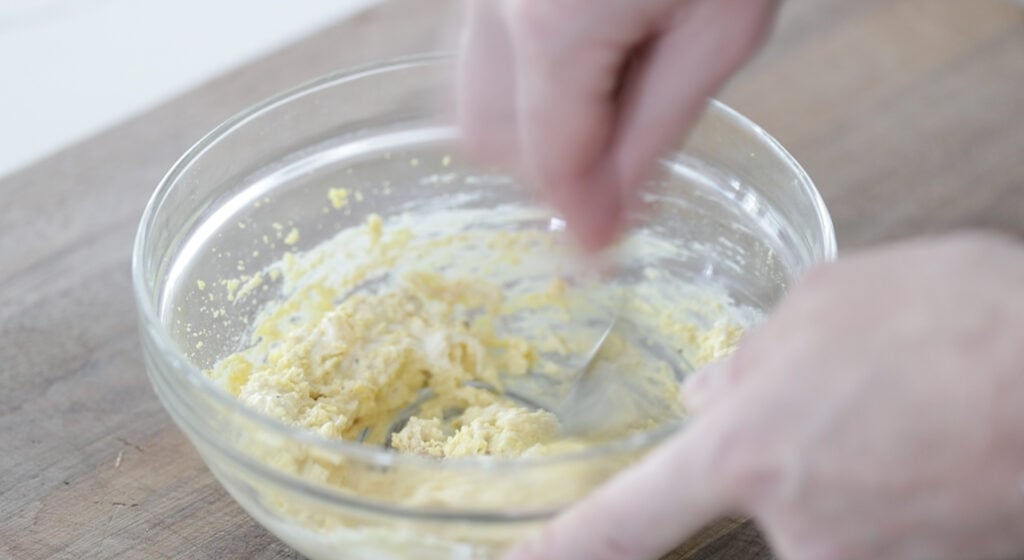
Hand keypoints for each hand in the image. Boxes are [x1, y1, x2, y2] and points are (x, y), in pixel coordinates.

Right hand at [457, 0, 778, 250]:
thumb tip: (606, 216)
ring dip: (530, 120)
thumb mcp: (721, 26)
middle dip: (547, 167)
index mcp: (551, 25)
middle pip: (484, 135)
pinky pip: (480, 39)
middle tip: (616, 170)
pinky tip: (587, 49)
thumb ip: (653, 131)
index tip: (601, 248)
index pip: (549, 162)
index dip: (578, 215)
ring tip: (609, 102)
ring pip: (470, 88)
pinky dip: (523, 69)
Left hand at [505, 232, 1023, 559]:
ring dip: (863, 461)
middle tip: (867, 396)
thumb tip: (708, 392)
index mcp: (746, 452)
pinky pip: (890, 521)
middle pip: (759, 496)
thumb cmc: (961, 323)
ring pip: (834, 508)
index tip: (523, 559)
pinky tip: (946, 435)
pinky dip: (905, 481)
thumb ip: (754, 359)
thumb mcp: (831, 302)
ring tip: (923, 407)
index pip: (624, 521)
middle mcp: (797, 527)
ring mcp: (867, 557)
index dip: (565, 548)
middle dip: (796, 449)